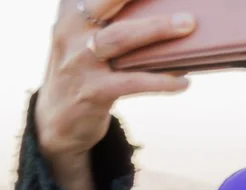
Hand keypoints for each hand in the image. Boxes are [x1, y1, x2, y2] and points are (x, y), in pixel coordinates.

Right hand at [34, 0, 195, 189]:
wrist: (57, 122)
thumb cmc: (84, 72)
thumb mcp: (83, 39)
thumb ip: (108, 21)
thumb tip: (164, 11)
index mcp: (70, 13)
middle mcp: (70, 32)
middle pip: (106, 3)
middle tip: (177, 1)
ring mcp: (79, 62)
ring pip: (119, 37)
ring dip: (156, 29)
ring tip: (187, 25)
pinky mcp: (93, 92)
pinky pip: (133, 82)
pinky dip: (162, 81)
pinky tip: (184, 81)